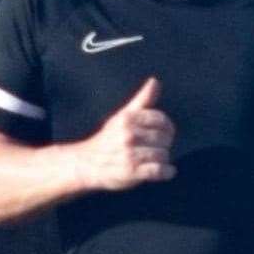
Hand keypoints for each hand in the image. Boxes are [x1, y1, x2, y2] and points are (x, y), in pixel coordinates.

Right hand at [81, 77, 175, 192]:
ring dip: (163, 159)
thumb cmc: (107, 140)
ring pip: (162, 154)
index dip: (166, 127)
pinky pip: (157, 170)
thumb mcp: (122, 116)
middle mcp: (128, 135)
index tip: (163, 133)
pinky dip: (166, 172)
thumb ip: (141, 100)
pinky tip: (167, 172)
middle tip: (157, 148)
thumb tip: (154, 81)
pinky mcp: (131, 171)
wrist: (86, 164)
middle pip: (164, 138)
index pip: (160, 119)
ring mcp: (129, 154)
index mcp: (128, 119)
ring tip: (157, 160)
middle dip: (164, 144)